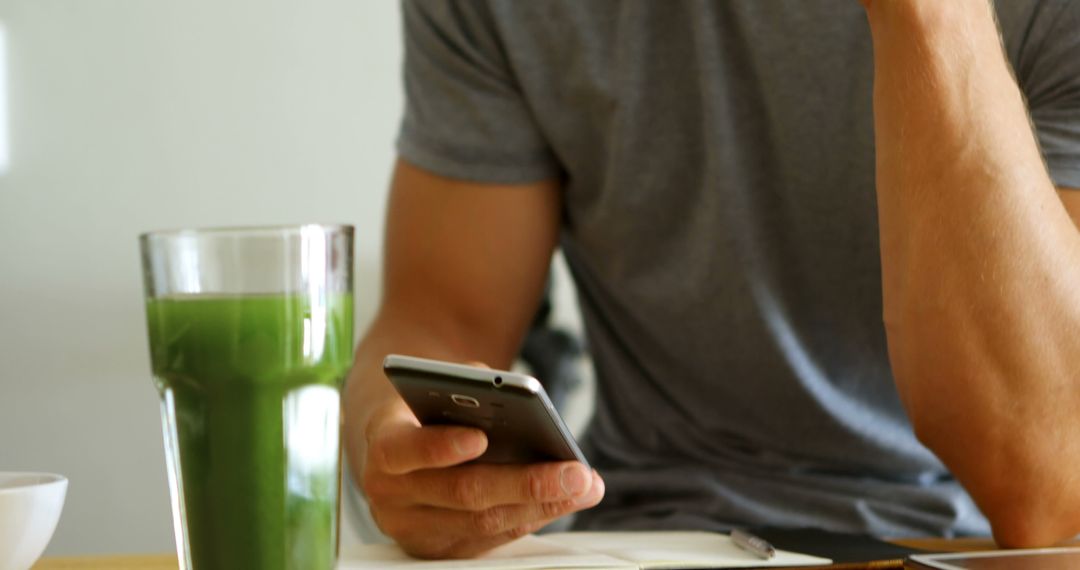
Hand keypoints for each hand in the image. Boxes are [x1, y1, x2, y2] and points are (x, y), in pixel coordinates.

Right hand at [361, 399, 604, 558]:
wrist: (399, 444)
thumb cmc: (430, 408)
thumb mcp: (440, 385)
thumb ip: (471, 387)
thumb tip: (521, 402)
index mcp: (383, 444)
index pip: (403, 450)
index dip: (439, 447)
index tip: (481, 437)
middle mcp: (391, 494)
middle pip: (462, 493)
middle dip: (525, 483)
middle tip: (574, 472)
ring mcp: (413, 529)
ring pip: (484, 524)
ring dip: (542, 505)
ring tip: (585, 485)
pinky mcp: (438, 550)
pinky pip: (491, 540)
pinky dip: (532, 518)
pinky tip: (565, 499)